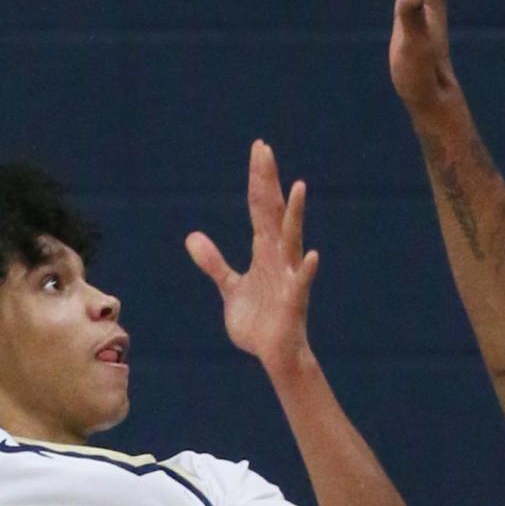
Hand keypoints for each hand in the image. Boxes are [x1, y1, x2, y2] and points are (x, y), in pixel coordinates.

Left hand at [186, 140, 317, 370]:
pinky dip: (307, 269)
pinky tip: (312, 255)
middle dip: (267, 182)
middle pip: (272, 212)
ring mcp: (288, 276)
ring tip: (296, 187)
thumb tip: (192, 236)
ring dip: (294, 214)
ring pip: (291, 239)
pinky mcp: (293, 301)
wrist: (274, 355)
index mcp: (264, 252)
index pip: (259, 207)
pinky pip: (302, 282)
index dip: (257, 179)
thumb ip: (214, 262)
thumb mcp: (230, 288)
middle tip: (264, 150)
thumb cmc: (258, 321)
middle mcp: (278, 257)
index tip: (258, 150)